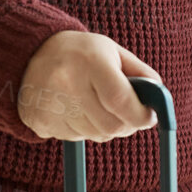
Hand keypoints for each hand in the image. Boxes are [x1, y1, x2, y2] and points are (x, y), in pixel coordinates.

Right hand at [17, 30, 158, 140]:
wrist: (32, 54)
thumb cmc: (83, 53)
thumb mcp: (115, 52)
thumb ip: (142, 74)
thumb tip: (159, 101)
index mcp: (90, 61)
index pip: (120, 99)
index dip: (140, 114)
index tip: (149, 118)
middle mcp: (67, 83)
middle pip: (110, 125)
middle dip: (127, 125)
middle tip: (129, 116)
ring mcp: (50, 105)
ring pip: (94, 135)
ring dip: (105, 127)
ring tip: (96, 105)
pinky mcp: (38, 122)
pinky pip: (74, 138)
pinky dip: (83, 129)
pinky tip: (75, 109)